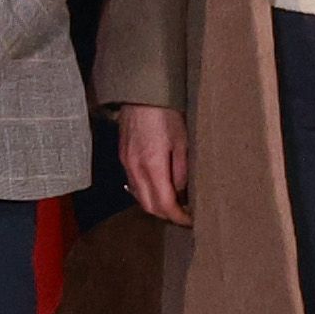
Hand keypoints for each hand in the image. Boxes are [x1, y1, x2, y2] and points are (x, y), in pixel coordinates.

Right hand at [116, 102, 191, 225]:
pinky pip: (133, 185)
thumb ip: (182, 170)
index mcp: (152, 166)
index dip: (178, 217)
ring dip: (156, 205)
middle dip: (167, 215)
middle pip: (149, 207)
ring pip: (139, 197)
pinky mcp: (123, 157)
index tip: (191, 220)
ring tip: (174, 203)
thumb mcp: (182, 140)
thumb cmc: (165, 113)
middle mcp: (135, 169)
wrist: (141, 92)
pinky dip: (146, 193)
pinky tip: (158, 188)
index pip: (164, 204)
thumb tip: (182, 192)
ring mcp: (127, 163)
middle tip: (184, 215)